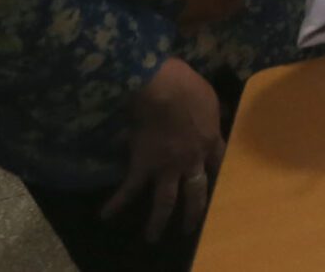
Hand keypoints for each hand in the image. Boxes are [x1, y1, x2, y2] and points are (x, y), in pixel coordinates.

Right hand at [104, 58, 223, 242]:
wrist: (163, 89)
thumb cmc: (188, 87)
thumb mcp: (209, 98)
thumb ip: (211, 113)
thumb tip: (215, 114)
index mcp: (209, 141)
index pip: (219, 163)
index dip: (219, 174)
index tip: (218, 186)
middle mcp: (191, 161)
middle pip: (196, 192)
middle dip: (193, 212)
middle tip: (188, 228)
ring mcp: (167, 166)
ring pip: (165, 201)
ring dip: (158, 221)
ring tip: (152, 237)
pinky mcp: (143, 165)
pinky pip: (129, 188)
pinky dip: (116, 202)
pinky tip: (105, 215)